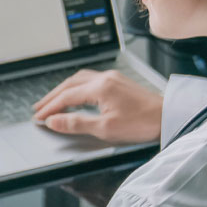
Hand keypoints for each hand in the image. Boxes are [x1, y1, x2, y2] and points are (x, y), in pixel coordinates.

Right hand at [31, 69, 162, 143]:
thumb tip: (54, 120)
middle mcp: (105, 78)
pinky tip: (76, 93)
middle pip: (70, 84)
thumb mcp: (105, 128)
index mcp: (100, 87)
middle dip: (52, 96)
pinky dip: (76, 87)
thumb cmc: (142, 123)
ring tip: (53, 100)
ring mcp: (112, 78)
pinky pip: (90, 79)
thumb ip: (76, 123)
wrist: (167, 117)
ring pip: (79, 79)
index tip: (40, 117)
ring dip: (63, 89)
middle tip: (39, 108)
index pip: (66, 97)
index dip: (50, 108)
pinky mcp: (119, 82)